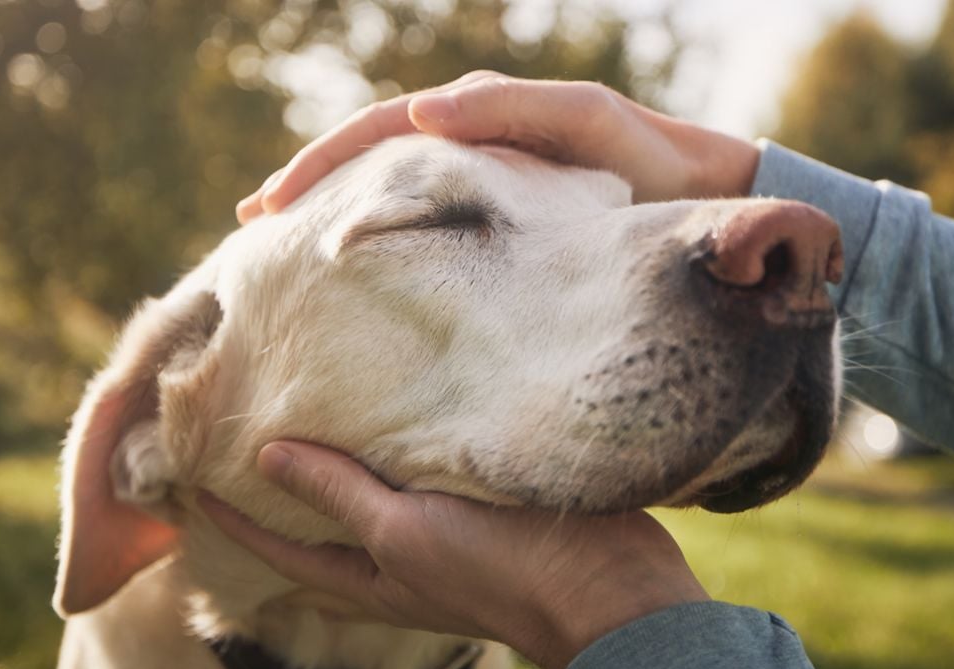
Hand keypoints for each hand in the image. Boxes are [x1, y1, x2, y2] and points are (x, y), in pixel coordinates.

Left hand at [199, 441, 708, 668]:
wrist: (606, 584)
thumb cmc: (498, 567)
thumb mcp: (405, 532)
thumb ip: (340, 495)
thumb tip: (266, 456)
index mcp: (373, 575)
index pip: (283, 547)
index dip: (234, 519)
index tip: (191, 479)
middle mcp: (399, 558)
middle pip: (323, 524)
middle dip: (282, 490)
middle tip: (242, 441)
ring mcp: (441, 534)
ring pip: (372, 496)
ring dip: (339, 463)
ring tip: (308, 416)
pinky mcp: (480, 505)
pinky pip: (421, 474)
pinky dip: (395, 448)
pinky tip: (395, 411)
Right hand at [236, 72, 760, 222]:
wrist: (700, 197)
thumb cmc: (648, 160)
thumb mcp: (587, 124)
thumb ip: (515, 112)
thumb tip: (425, 115)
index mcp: (480, 116)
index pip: (381, 133)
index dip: (322, 165)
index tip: (273, 205)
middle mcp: (471, 144)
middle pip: (370, 159)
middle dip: (310, 187)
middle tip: (254, 225)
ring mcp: (482, 184)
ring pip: (391, 194)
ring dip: (337, 213)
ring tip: (285, 248)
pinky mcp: (500, 223)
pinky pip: (427, 225)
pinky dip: (384, 237)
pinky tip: (358, 271)